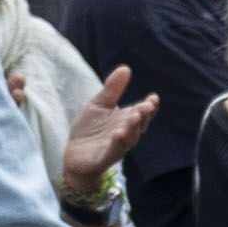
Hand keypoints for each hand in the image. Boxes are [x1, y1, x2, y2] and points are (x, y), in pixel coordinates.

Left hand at [59, 64, 153, 196]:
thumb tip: (126, 68)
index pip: (142, 113)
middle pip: (138, 125)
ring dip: (132, 128)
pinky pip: (113, 151)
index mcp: (126, 120)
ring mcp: (116, 147)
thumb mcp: (98, 105)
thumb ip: (112, 89)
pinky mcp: (104, 158)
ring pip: (129, 138)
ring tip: (134, 117)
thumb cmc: (89, 130)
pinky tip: (119, 134)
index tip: (153, 98)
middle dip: (143, 116)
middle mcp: (125, 133)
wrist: (74, 156)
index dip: (149, 107)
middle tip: (146, 106)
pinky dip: (117, 144)